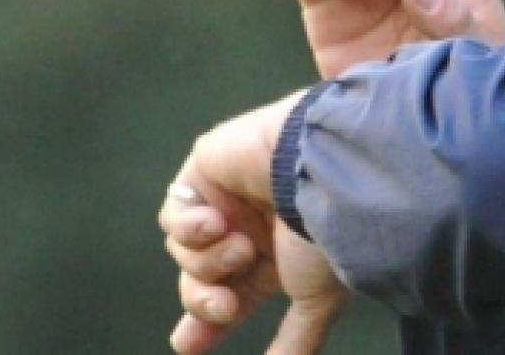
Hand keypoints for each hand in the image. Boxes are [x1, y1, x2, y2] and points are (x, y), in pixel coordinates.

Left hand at [160, 95, 347, 353]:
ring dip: (209, 259)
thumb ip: (294, 342)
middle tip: (225, 306)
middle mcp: (250, 226)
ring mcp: (227, 197)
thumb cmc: (328, 233)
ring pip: (186, 250)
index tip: (189, 346)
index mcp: (275, 255)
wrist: (327, 172)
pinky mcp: (207, 168)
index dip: (207, 321)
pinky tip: (217, 222)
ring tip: (241, 247)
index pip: (231, 294)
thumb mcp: (316, 300)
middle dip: (205, 299)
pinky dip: (190, 226)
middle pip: (200, 277)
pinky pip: (176, 210)